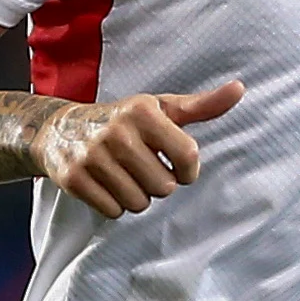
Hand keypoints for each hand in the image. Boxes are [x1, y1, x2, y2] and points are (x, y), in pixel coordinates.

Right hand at [35, 80, 243, 218]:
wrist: (59, 129)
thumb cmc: (123, 120)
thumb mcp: (161, 108)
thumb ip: (201, 105)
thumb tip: (240, 89)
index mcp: (143, 112)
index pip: (188, 158)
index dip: (188, 172)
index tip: (179, 168)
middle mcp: (117, 132)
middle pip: (164, 187)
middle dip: (158, 184)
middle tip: (142, 168)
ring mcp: (93, 156)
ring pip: (138, 203)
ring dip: (136, 196)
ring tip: (124, 176)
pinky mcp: (74, 178)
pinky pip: (113, 211)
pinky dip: (114, 205)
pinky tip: (107, 184)